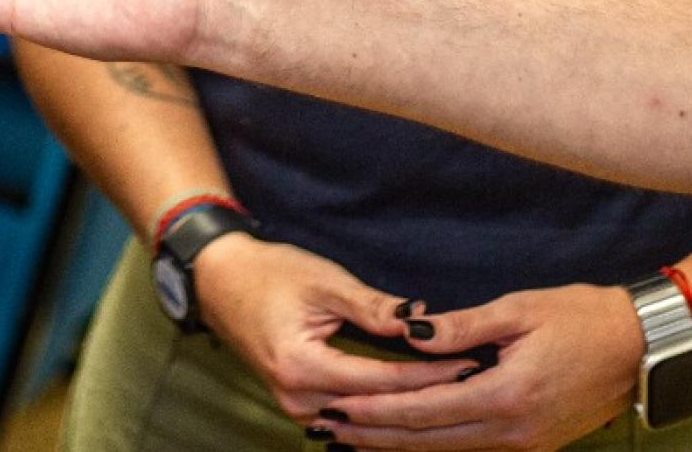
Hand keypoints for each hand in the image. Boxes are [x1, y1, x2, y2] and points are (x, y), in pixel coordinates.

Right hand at [188, 235, 463, 425]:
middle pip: (376, 406)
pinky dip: (380, 408)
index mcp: (301, 366)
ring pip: (362, 418)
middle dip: (425, 395)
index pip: (382, 381)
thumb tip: (422, 324)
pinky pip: (347, 415)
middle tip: (471, 380)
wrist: (220, 280)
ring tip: (451, 391)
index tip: (467, 364)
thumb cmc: (270, 273)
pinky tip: (414, 400)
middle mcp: (296, 398)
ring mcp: (294, 407)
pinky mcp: (297, 404)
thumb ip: (373, 308)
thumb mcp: (324, 281)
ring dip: (405, 406)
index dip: (428, 374)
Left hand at [314, 283, 643, 449]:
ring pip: (447, 451)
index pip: (421, 409)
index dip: (374, 411)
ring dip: (398, 446)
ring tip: (354, 439)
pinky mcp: (534, 445)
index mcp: (503, 395)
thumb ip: (461, 327)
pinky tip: (407, 439)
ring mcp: (525, 444)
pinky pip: (472, 450)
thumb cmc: (581, 317)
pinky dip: (433, 444)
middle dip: (374, 437)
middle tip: (328, 430)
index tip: (335, 408)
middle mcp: (512, 431)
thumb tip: (407, 332)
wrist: (641, 347)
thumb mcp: (518, 309)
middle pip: (427, 441)